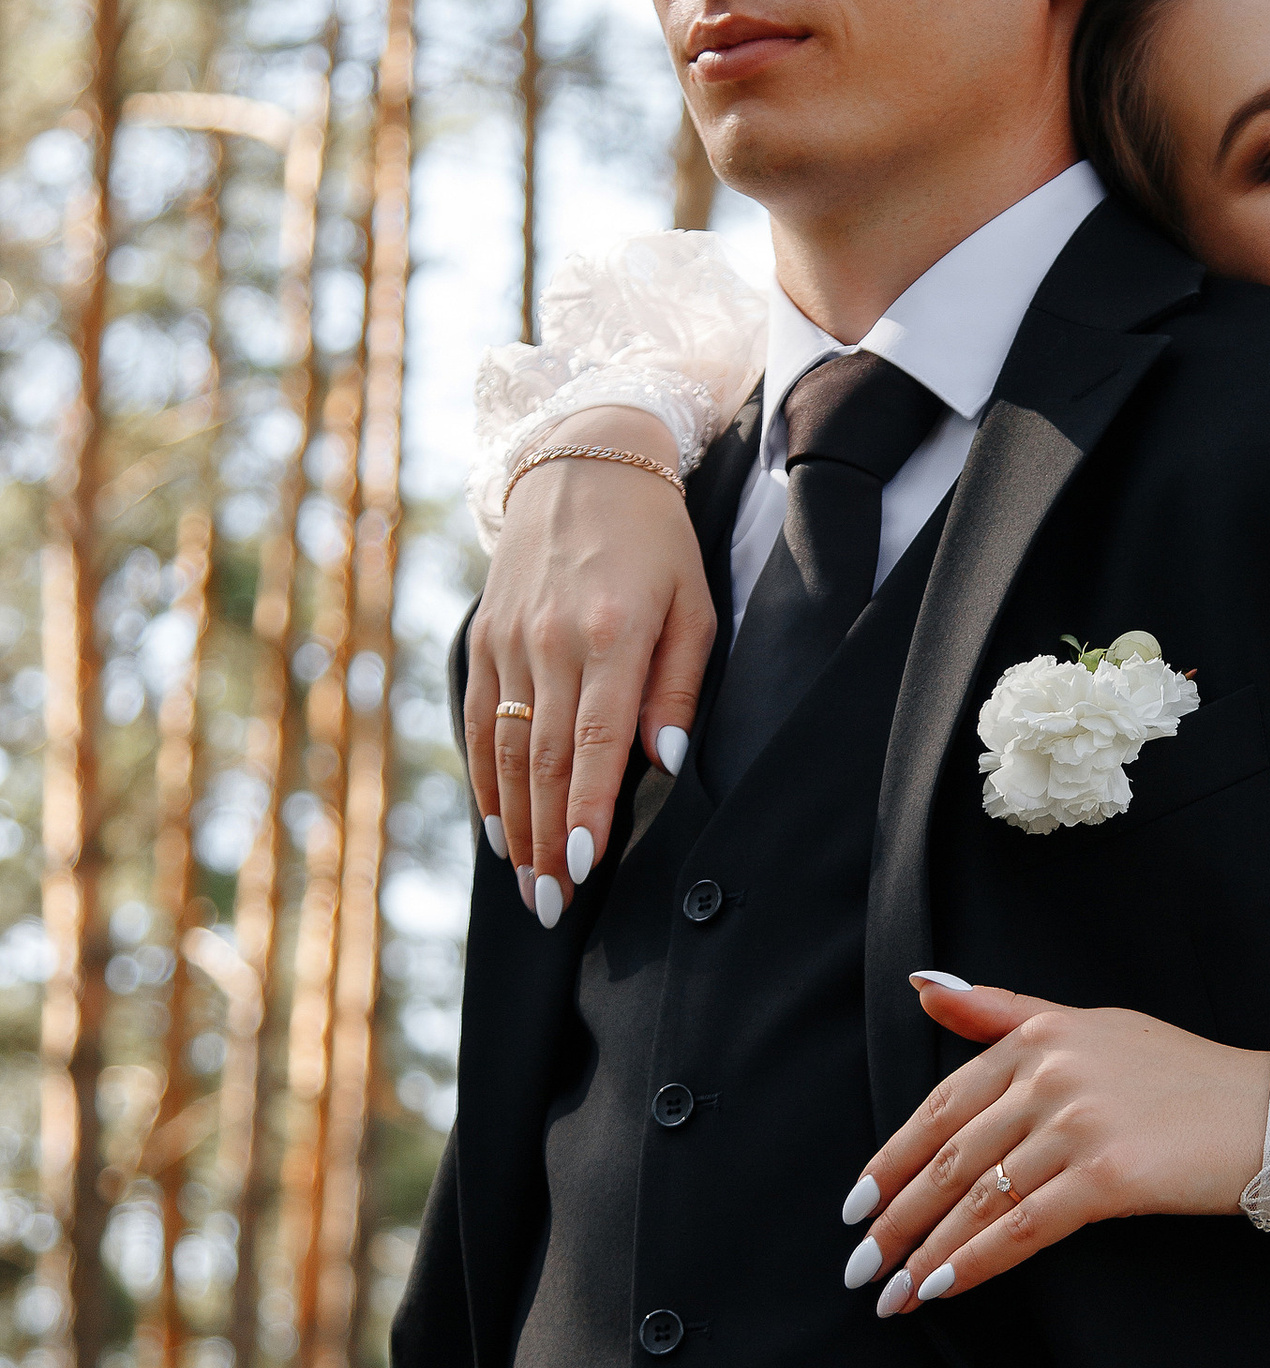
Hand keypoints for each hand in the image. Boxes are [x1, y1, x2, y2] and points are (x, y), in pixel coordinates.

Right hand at [464, 409, 714, 911]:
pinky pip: (479, 721)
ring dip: (513, 823)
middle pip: (544, 759)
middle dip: (546, 839)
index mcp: (610, 634)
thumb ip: (676, 689)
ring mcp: (507, 640)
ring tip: (529, 883)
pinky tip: (497, 824)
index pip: (594, 742)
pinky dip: (486, 778)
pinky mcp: (483, 637)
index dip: (587, 808)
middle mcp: (549, 640)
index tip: (583, 865)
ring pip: (505, 749)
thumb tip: (662, 766)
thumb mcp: (693, 606)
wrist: (583, 463)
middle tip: (553, 904)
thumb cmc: (657, 542)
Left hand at [847, 981, 1269, 1315]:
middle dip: (895, 1219)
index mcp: (1040, 1037)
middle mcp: (1051, 1073)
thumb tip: (924, 987)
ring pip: (977, 1198)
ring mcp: (1079, 1123)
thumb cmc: (1183, 1075)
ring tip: (891, 1294)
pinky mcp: (1109, 1175)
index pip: (942, 1105)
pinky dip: (974, 1262)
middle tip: (859, 1267)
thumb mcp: (1090, 1025)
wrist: (1267, 1113)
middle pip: (949, 1157)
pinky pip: (1022, 1227)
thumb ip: (1005, 1012)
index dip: (890, 1159)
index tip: (856, 1204)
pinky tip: (941, 1288)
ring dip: (924, 1254)